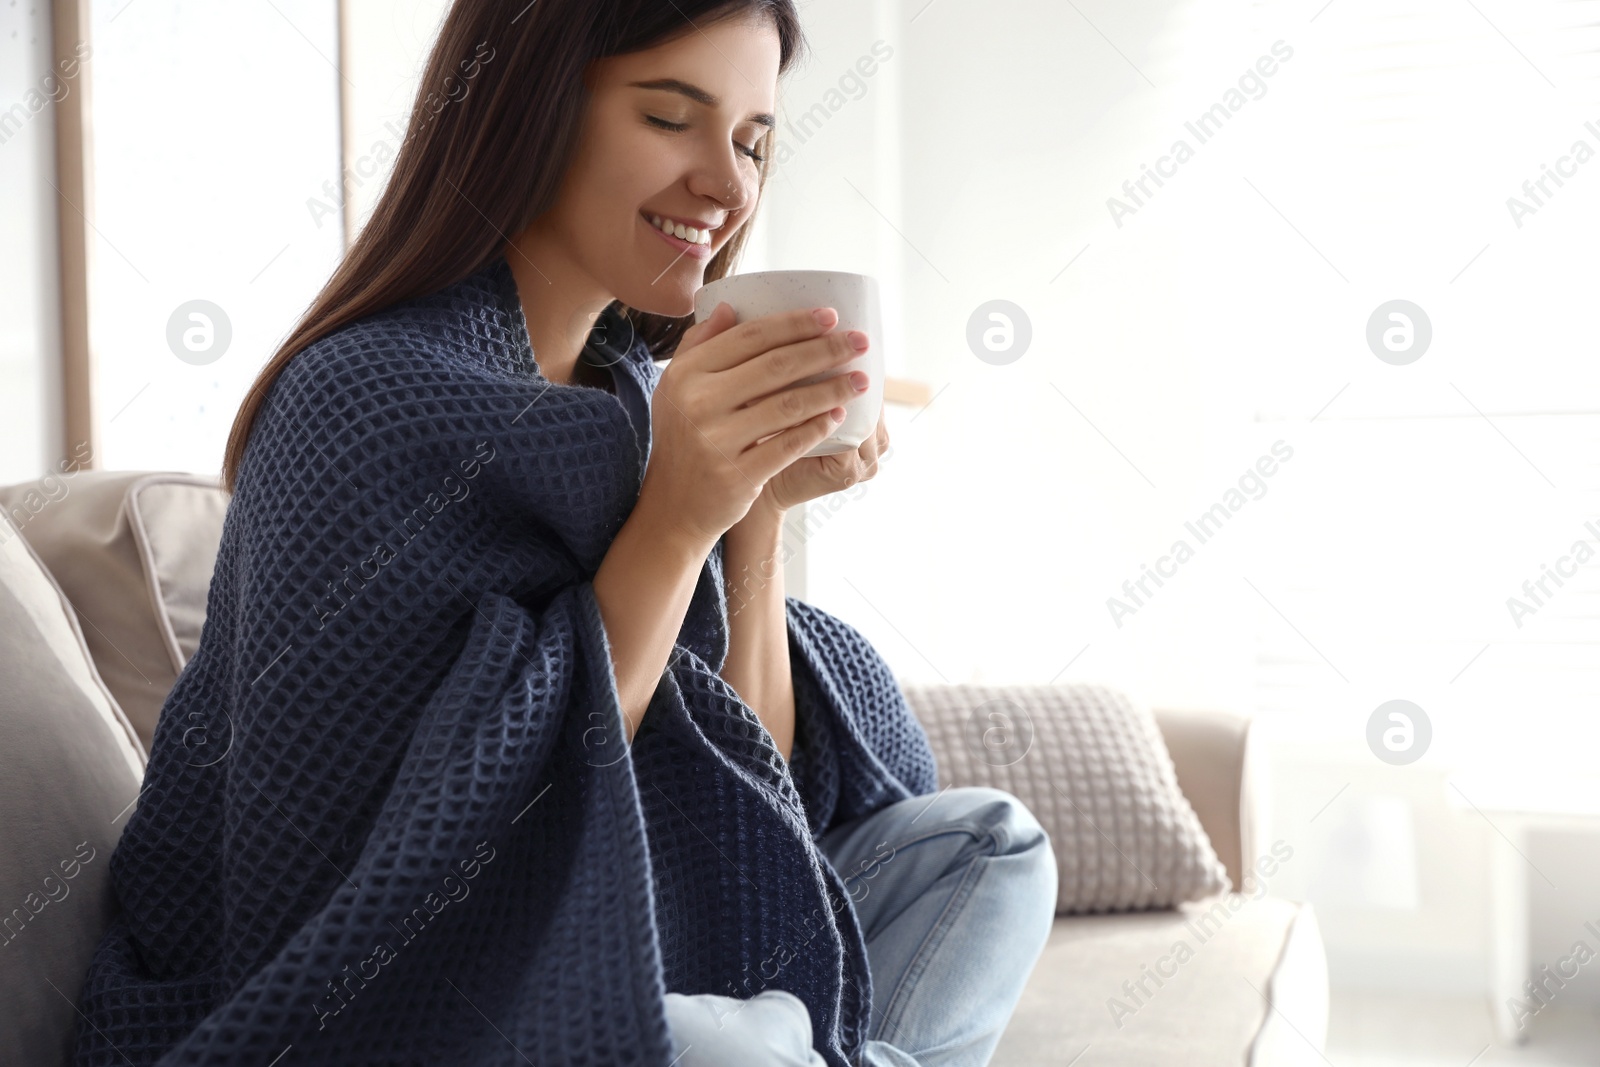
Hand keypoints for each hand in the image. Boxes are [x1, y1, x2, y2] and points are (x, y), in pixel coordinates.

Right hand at [638, 302, 867, 547]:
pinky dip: (817, 428)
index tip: (831, 316)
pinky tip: (840, 416)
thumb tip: (729, 306)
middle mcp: (698, 404)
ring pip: (788, 405)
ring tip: (860, 380)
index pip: (749, 337)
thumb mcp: (676, 388)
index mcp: (686, 374)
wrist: (674, 505)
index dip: (794, 324)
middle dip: (825, 350)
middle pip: (776, 366)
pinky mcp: (737, 475)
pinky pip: (788, 445)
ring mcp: (717, 441)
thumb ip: (700, 345)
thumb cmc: (683, 437)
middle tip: (860, 342)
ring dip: (831, 389)